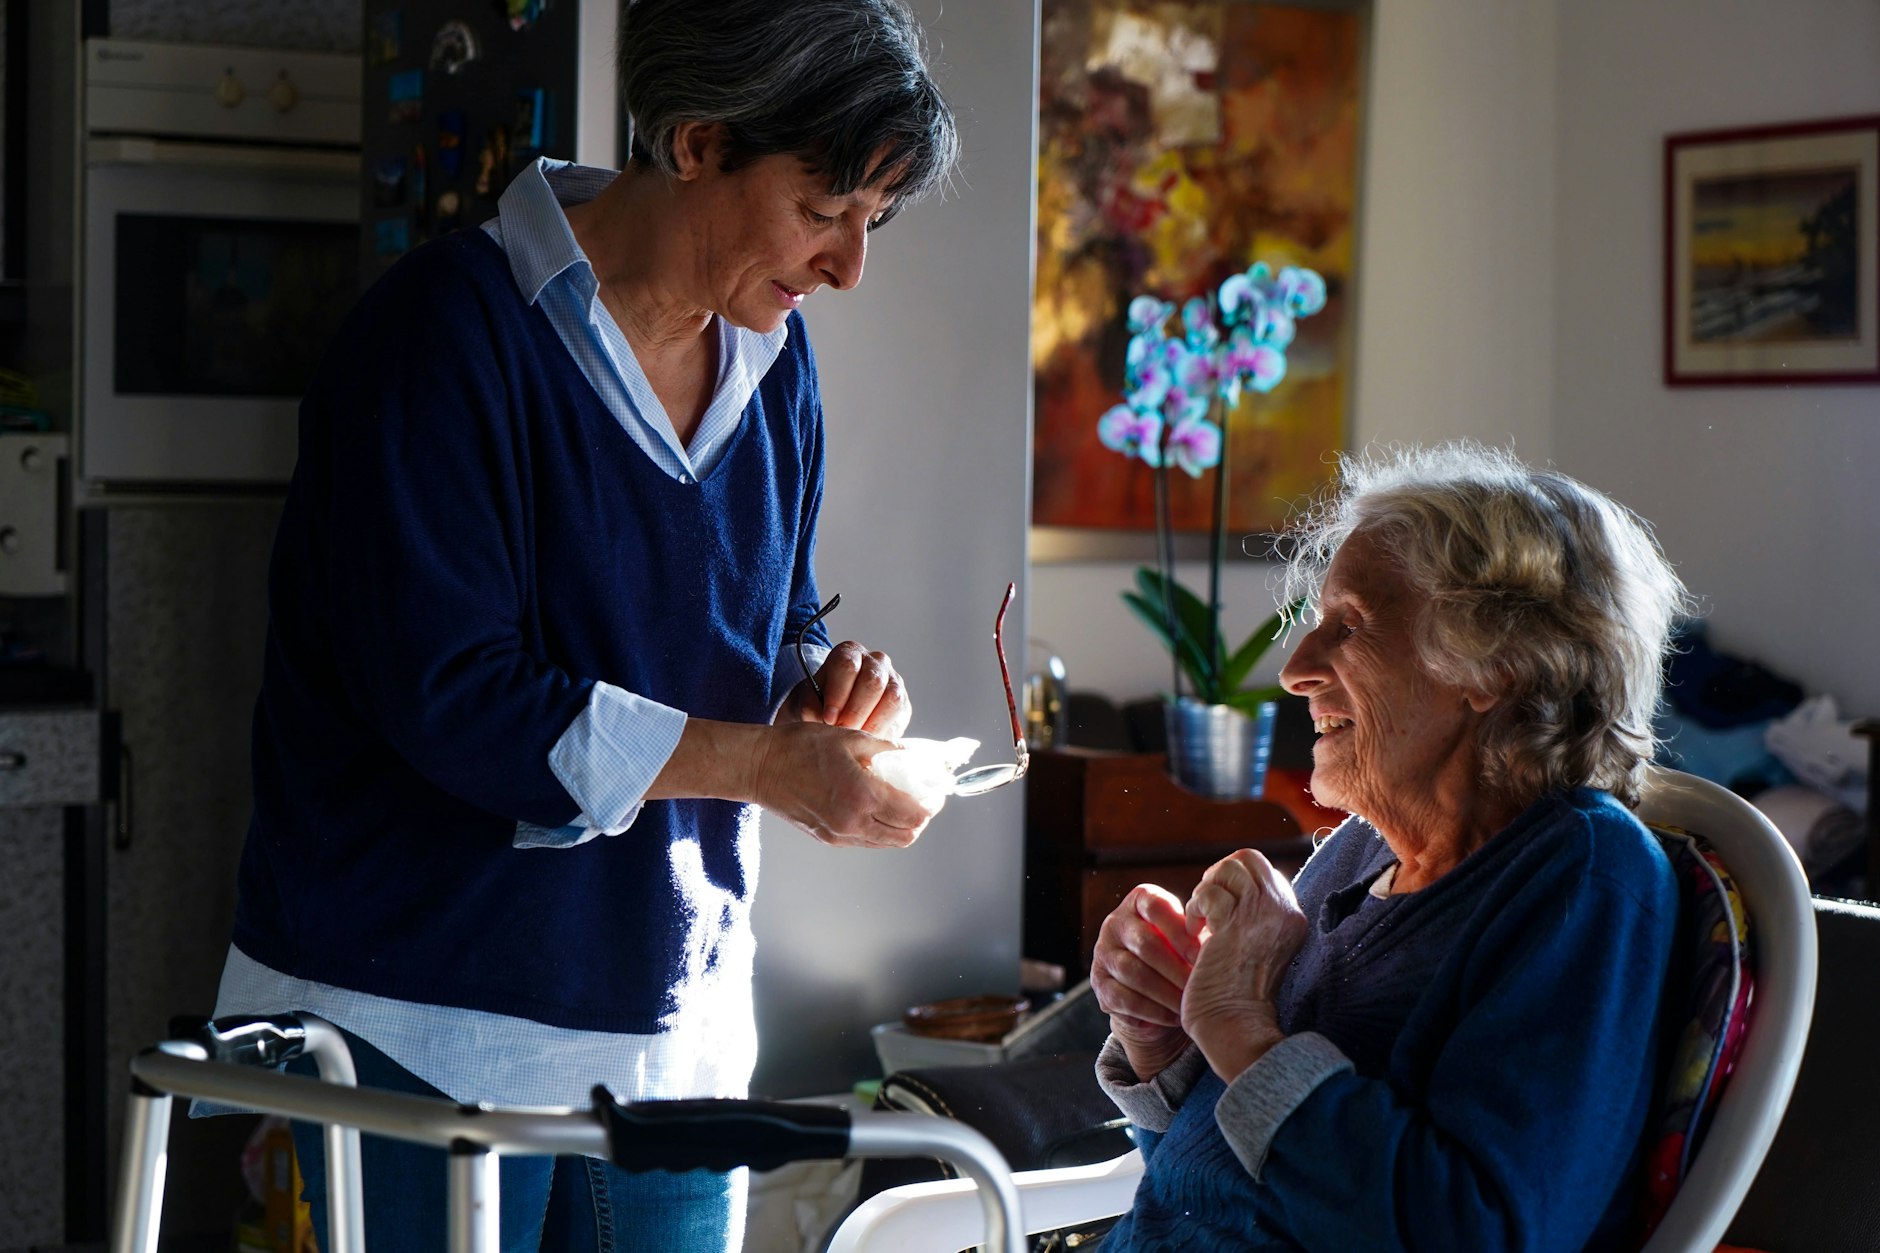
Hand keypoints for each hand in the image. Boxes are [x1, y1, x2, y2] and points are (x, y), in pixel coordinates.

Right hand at [750, 720, 934, 847]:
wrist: (761, 767)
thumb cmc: (801, 747)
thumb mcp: (851, 738)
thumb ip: (889, 749)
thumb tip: (916, 754)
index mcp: (863, 796)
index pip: (914, 813)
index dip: (932, 803)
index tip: (936, 791)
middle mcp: (854, 822)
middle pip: (906, 835)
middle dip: (920, 818)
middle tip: (923, 798)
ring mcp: (840, 834)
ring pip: (887, 842)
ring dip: (902, 826)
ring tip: (902, 803)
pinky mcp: (829, 838)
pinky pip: (867, 840)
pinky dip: (881, 828)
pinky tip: (878, 807)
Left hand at [778, 640, 910, 737]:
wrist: (834, 711)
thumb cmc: (820, 702)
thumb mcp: (808, 701)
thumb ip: (812, 707)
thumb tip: (824, 719)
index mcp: (849, 653)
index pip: (847, 666)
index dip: (838, 693)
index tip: (829, 717)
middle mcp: (875, 661)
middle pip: (872, 681)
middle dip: (856, 711)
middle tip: (842, 730)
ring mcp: (893, 680)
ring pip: (891, 697)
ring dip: (872, 722)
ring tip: (855, 738)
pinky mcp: (903, 702)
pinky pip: (899, 715)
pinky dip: (883, 730)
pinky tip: (868, 740)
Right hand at [1090, 884, 1202, 1081]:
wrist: (1155, 990)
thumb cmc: (1182, 954)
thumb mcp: (1189, 935)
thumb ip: (1201, 927)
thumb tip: (1226, 929)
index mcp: (1139, 900)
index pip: (1156, 907)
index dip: (1180, 931)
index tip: (1203, 952)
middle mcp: (1115, 922)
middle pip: (1144, 943)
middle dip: (1176, 967)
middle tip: (1200, 983)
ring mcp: (1103, 954)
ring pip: (1133, 973)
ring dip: (1166, 992)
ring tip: (1190, 1003)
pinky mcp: (1099, 985)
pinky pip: (1125, 999)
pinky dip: (1154, 1011)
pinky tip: (1176, 1017)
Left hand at [1181, 850, 1307, 1082]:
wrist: (1235, 1026)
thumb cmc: (1238, 992)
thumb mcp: (1256, 945)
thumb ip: (1253, 915)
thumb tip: (1227, 884)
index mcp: (1293, 917)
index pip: (1264, 871)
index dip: (1235, 881)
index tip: (1219, 907)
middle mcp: (1283, 911)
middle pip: (1248, 858)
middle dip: (1219, 875)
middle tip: (1207, 906)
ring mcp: (1262, 916)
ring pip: (1228, 869)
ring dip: (1205, 891)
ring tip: (1200, 920)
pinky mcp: (1235, 926)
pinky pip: (1209, 894)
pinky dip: (1194, 908)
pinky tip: (1193, 932)